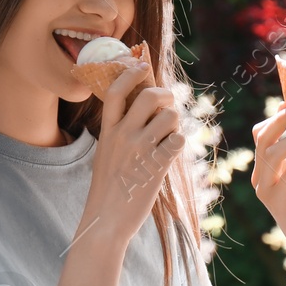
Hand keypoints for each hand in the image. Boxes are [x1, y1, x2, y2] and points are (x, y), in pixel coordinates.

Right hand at [79, 62, 184, 243]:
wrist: (106, 220)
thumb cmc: (108, 189)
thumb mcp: (106, 154)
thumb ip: (120, 133)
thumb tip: (145, 112)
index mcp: (107, 131)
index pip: (117, 90)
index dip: (131, 72)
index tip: (141, 65)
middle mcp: (122, 136)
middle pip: (149, 96)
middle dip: (166, 96)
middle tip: (168, 106)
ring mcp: (139, 150)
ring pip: (169, 116)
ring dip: (175, 123)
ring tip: (169, 136)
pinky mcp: (156, 166)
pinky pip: (178, 139)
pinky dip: (179, 143)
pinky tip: (171, 153)